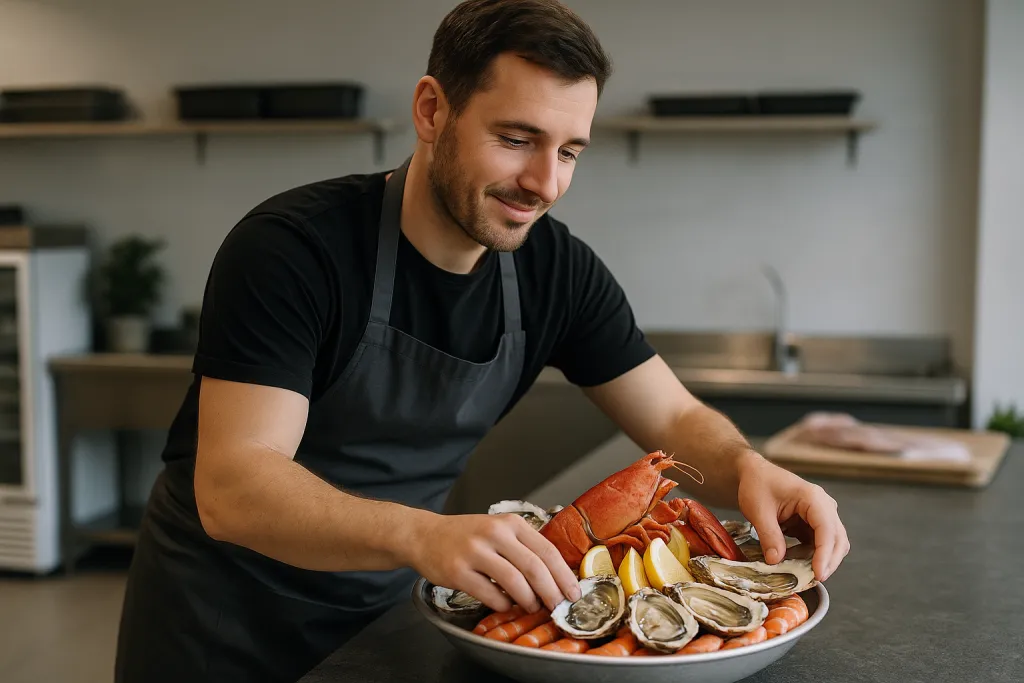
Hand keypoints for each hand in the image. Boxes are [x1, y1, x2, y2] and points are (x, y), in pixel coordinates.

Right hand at [408, 512, 581, 613]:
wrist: (425, 535)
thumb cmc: (466, 535)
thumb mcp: (498, 529)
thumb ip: (523, 547)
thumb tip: (555, 578)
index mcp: (510, 523)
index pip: (547, 550)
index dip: (564, 575)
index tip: (574, 593)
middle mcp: (494, 534)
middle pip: (534, 568)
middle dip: (552, 592)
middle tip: (558, 607)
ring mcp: (475, 552)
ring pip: (514, 582)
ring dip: (528, 600)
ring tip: (531, 606)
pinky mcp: (458, 572)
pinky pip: (490, 595)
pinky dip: (503, 604)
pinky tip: (505, 604)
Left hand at [735, 451, 849, 581]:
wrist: (755, 473)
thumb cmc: (757, 485)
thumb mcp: (758, 511)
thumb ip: (769, 536)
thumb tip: (776, 561)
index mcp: (813, 498)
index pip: (827, 530)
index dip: (824, 554)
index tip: (818, 574)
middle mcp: (824, 506)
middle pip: (837, 539)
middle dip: (828, 561)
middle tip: (813, 580)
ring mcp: (822, 514)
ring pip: (833, 543)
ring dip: (821, 560)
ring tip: (804, 574)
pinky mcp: (814, 523)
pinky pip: (820, 543)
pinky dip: (812, 555)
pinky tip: (797, 564)